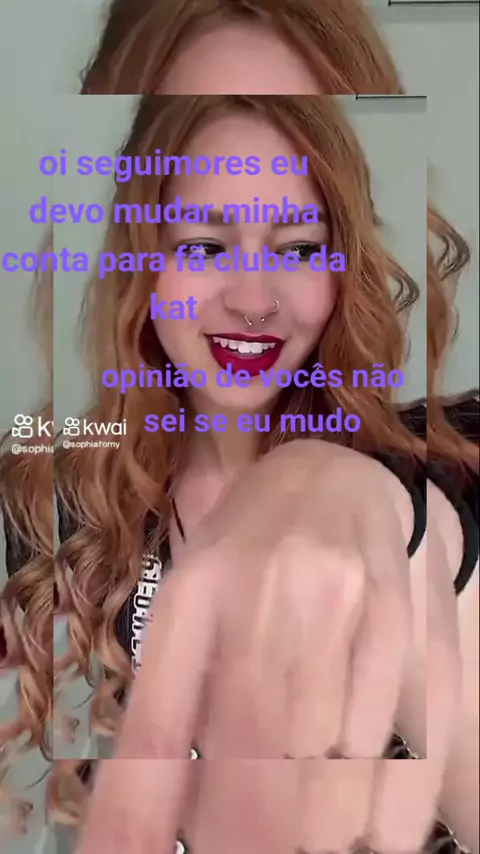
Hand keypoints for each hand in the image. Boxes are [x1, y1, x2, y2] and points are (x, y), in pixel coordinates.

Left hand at [75, 440, 455, 852]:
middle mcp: (269, 597)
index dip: (137, 823)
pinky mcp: (411, 629)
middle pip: (252, 760)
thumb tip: (151, 817)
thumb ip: (170, 698)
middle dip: (241, 838)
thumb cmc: (249, 545)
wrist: (340, 475)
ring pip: (332, 770)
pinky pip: (406, 752)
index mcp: (194, 593)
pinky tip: (367, 834)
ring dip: (315, 832)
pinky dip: (384, 820)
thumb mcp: (189, 596)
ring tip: (306, 839)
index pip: (156, 731)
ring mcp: (348, 611)